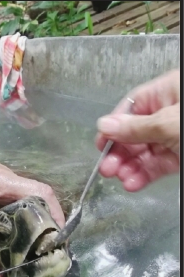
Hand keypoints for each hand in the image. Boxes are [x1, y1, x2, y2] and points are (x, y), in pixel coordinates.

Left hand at [0, 125, 64, 276]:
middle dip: (47, 221)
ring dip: (33, 219)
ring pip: (26, 200)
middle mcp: (5, 178)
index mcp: (2, 181)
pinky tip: (15, 236)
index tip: (59, 237)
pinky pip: (13, 202)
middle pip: (38, 197)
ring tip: (36, 245)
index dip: (56, 213)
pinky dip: (19, 218)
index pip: (41, 192)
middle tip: (48, 247)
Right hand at [96, 69, 179, 190]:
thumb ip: (135, 127)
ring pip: (145, 152)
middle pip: (135, 133)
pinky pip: (157, 166)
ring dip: (130, 167)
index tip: (101, 144)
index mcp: (167, 93)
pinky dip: (144, 175)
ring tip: (120, 178)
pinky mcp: (179, 158)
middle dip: (120, 152)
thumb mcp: (168, 122)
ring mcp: (173, 137)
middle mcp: (168, 114)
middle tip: (107, 169)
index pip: (131, 107)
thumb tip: (104, 125)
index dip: (114, 126)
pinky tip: (133, 183)